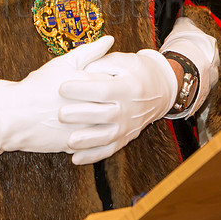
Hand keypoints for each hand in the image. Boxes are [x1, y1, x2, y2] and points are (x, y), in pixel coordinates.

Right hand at [0, 35, 114, 156]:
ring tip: (113, 111)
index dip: (122, 78)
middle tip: (124, 94)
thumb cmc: (37, 86)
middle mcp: (91, 108)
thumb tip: (110, 39)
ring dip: (114, 119)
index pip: (117, 80)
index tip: (123, 76)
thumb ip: (89, 51)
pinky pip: (97, 142)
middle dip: (123, 99)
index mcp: (89, 85)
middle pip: (118, 104)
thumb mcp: (62, 63)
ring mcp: (85, 128)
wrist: (14, 115)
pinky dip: (102, 135)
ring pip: (110, 125)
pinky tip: (101, 128)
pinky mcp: (78, 144)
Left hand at [59, 49, 177, 163]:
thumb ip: (101, 64)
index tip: (61, 87)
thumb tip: (81, 70)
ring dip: (87, 141)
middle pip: (104, 114)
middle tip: (60, 114)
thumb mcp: (122, 60)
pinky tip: (75, 158)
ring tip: (69, 141)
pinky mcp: (126, 138)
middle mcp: (130, 109)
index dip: (83, 89)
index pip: (103, 89)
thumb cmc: (135, 70)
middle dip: (81, 115)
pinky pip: (109, 150)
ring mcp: (128, 126)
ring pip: (107, 137)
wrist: (161, 88)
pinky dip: (93, 156)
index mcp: (128, 87)